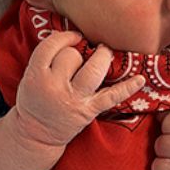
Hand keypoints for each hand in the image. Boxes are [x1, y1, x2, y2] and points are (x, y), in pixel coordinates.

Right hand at [10, 31, 143, 147]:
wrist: (36, 134)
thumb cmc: (34, 99)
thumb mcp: (29, 76)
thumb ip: (45, 58)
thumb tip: (72, 36)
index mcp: (35, 76)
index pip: (51, 46)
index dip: (64, 37)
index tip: (73, 37)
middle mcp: (54, 87)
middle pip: (72, 56)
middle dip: (78, 52)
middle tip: (81, 55)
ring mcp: (73, 99)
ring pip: (94, 69)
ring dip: (102, 57)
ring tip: (104, 52)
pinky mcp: (88, 111)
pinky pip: (111, 96)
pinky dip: (127, 87)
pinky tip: (140, 79)